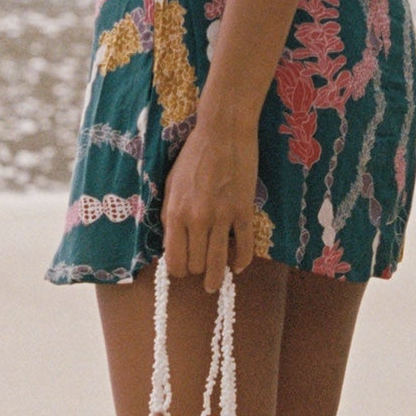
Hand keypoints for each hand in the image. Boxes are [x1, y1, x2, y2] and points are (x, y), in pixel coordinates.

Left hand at [161, 115, 259, 292]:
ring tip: (216, 284)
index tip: (182, 270)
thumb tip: (171, 242)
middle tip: (200, 269)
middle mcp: (196, 219)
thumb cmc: (194, 155)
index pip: (173, 259)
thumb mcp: (171, 184)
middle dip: (196, 271)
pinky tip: (238, 266)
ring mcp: (221, 217)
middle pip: (195, 265)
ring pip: (217, 263)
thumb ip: (170, 214)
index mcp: (175, 213)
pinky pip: (244, 247)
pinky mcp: (243, 211)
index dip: (177, 270)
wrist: (222, 132)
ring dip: (216, 278)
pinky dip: (241, 262)